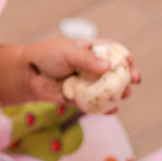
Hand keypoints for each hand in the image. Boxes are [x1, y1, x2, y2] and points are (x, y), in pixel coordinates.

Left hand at [21, 38, 139, 109]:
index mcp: (90, 50)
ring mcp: (86, 84)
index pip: (112, 52)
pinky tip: (111, 109)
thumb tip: (107, 67)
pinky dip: (104, 108)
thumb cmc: (46, 56)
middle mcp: (91, 68)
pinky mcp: (79, 99)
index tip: (131, 60)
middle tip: (134, 80)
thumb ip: (87, 59)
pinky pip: (94, 104)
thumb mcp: (68, 52)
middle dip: (126, 77)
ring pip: (107, 90)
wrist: (27, 74)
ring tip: (125, 94)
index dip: (123, 56)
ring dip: (118, 93)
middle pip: (114, 73)